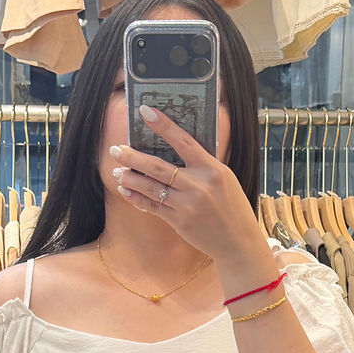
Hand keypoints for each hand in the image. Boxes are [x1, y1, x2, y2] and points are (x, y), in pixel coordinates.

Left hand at [109, 104, 261, 263]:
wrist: (238, 241)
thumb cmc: (232, 206)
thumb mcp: (224, 178)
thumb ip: (201, 165)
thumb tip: (175, 151)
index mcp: (211, 168)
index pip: (182, 141)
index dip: (163, 125)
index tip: (144, 111)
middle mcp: (198, 185)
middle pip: (157, 166)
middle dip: (132, 157)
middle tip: (115, 149)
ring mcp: (187, 204)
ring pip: (151, 187)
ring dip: (130, 178)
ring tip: (116, 171)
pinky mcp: (179, 221)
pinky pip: (153, 206)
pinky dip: (137, 198)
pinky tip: (126, 191)